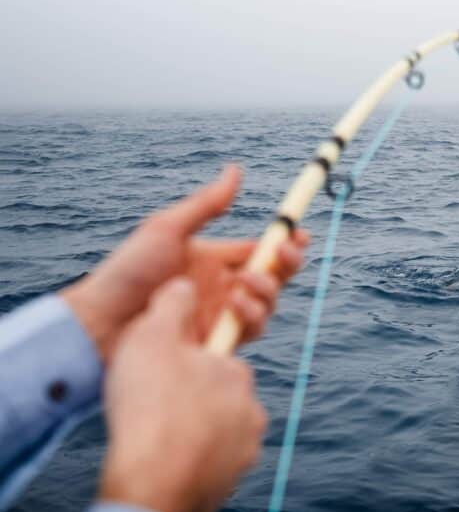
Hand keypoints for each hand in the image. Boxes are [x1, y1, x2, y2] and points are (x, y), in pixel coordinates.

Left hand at [61, 165, 309, 358]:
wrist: (105, 321)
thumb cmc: (129, 271)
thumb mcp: (168, 229)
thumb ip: (207, 204)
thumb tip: (235, 170)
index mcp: (215, 258)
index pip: (261, 249)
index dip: (285, 242)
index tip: (300, 233)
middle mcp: (224, 286)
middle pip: (274, 276)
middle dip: (285, 264)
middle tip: (281, 256)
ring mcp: (223, 315)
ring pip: (268, 304)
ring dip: (266, 290)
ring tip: (243, 285)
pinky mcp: (218, 340)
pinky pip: (251, 330)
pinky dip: (251, 316)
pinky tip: (234, 307)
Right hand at [100, 278, 266, 511]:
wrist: (154, 486)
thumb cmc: (152, 405)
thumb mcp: (154, 337)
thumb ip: (173, 304)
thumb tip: (186, 284)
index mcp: (238, 374)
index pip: (217, 360)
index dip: (185, 365)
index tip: (161, 375)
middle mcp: (252, 412)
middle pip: (218, 398)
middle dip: (191, 399)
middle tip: (153, 407)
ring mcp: (244, 452)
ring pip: (216, 434)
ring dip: (191, 433)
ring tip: (154, 438)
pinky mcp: (229, 485)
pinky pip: (208, 466)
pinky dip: (189, 463)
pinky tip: (161, 464)